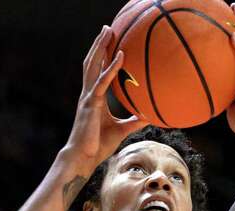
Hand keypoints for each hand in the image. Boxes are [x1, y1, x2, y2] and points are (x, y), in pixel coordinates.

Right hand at [64, 26, 146, 171]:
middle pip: (92, 62)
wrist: (84, 157)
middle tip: (107, 28)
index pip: (97, 71)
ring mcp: (88, 97)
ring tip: (108, 32)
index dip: (102, 56)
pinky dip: (111, 69)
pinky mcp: (90, 104)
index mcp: (94, 98)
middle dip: (99, 45)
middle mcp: (89, 93)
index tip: (110, 42)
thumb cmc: (99, 145)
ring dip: (100, 48)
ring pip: (92, 66)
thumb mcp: (122, 131)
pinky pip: (102, 82)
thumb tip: (150, 117)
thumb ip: (134, 121)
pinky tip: (120, 57)